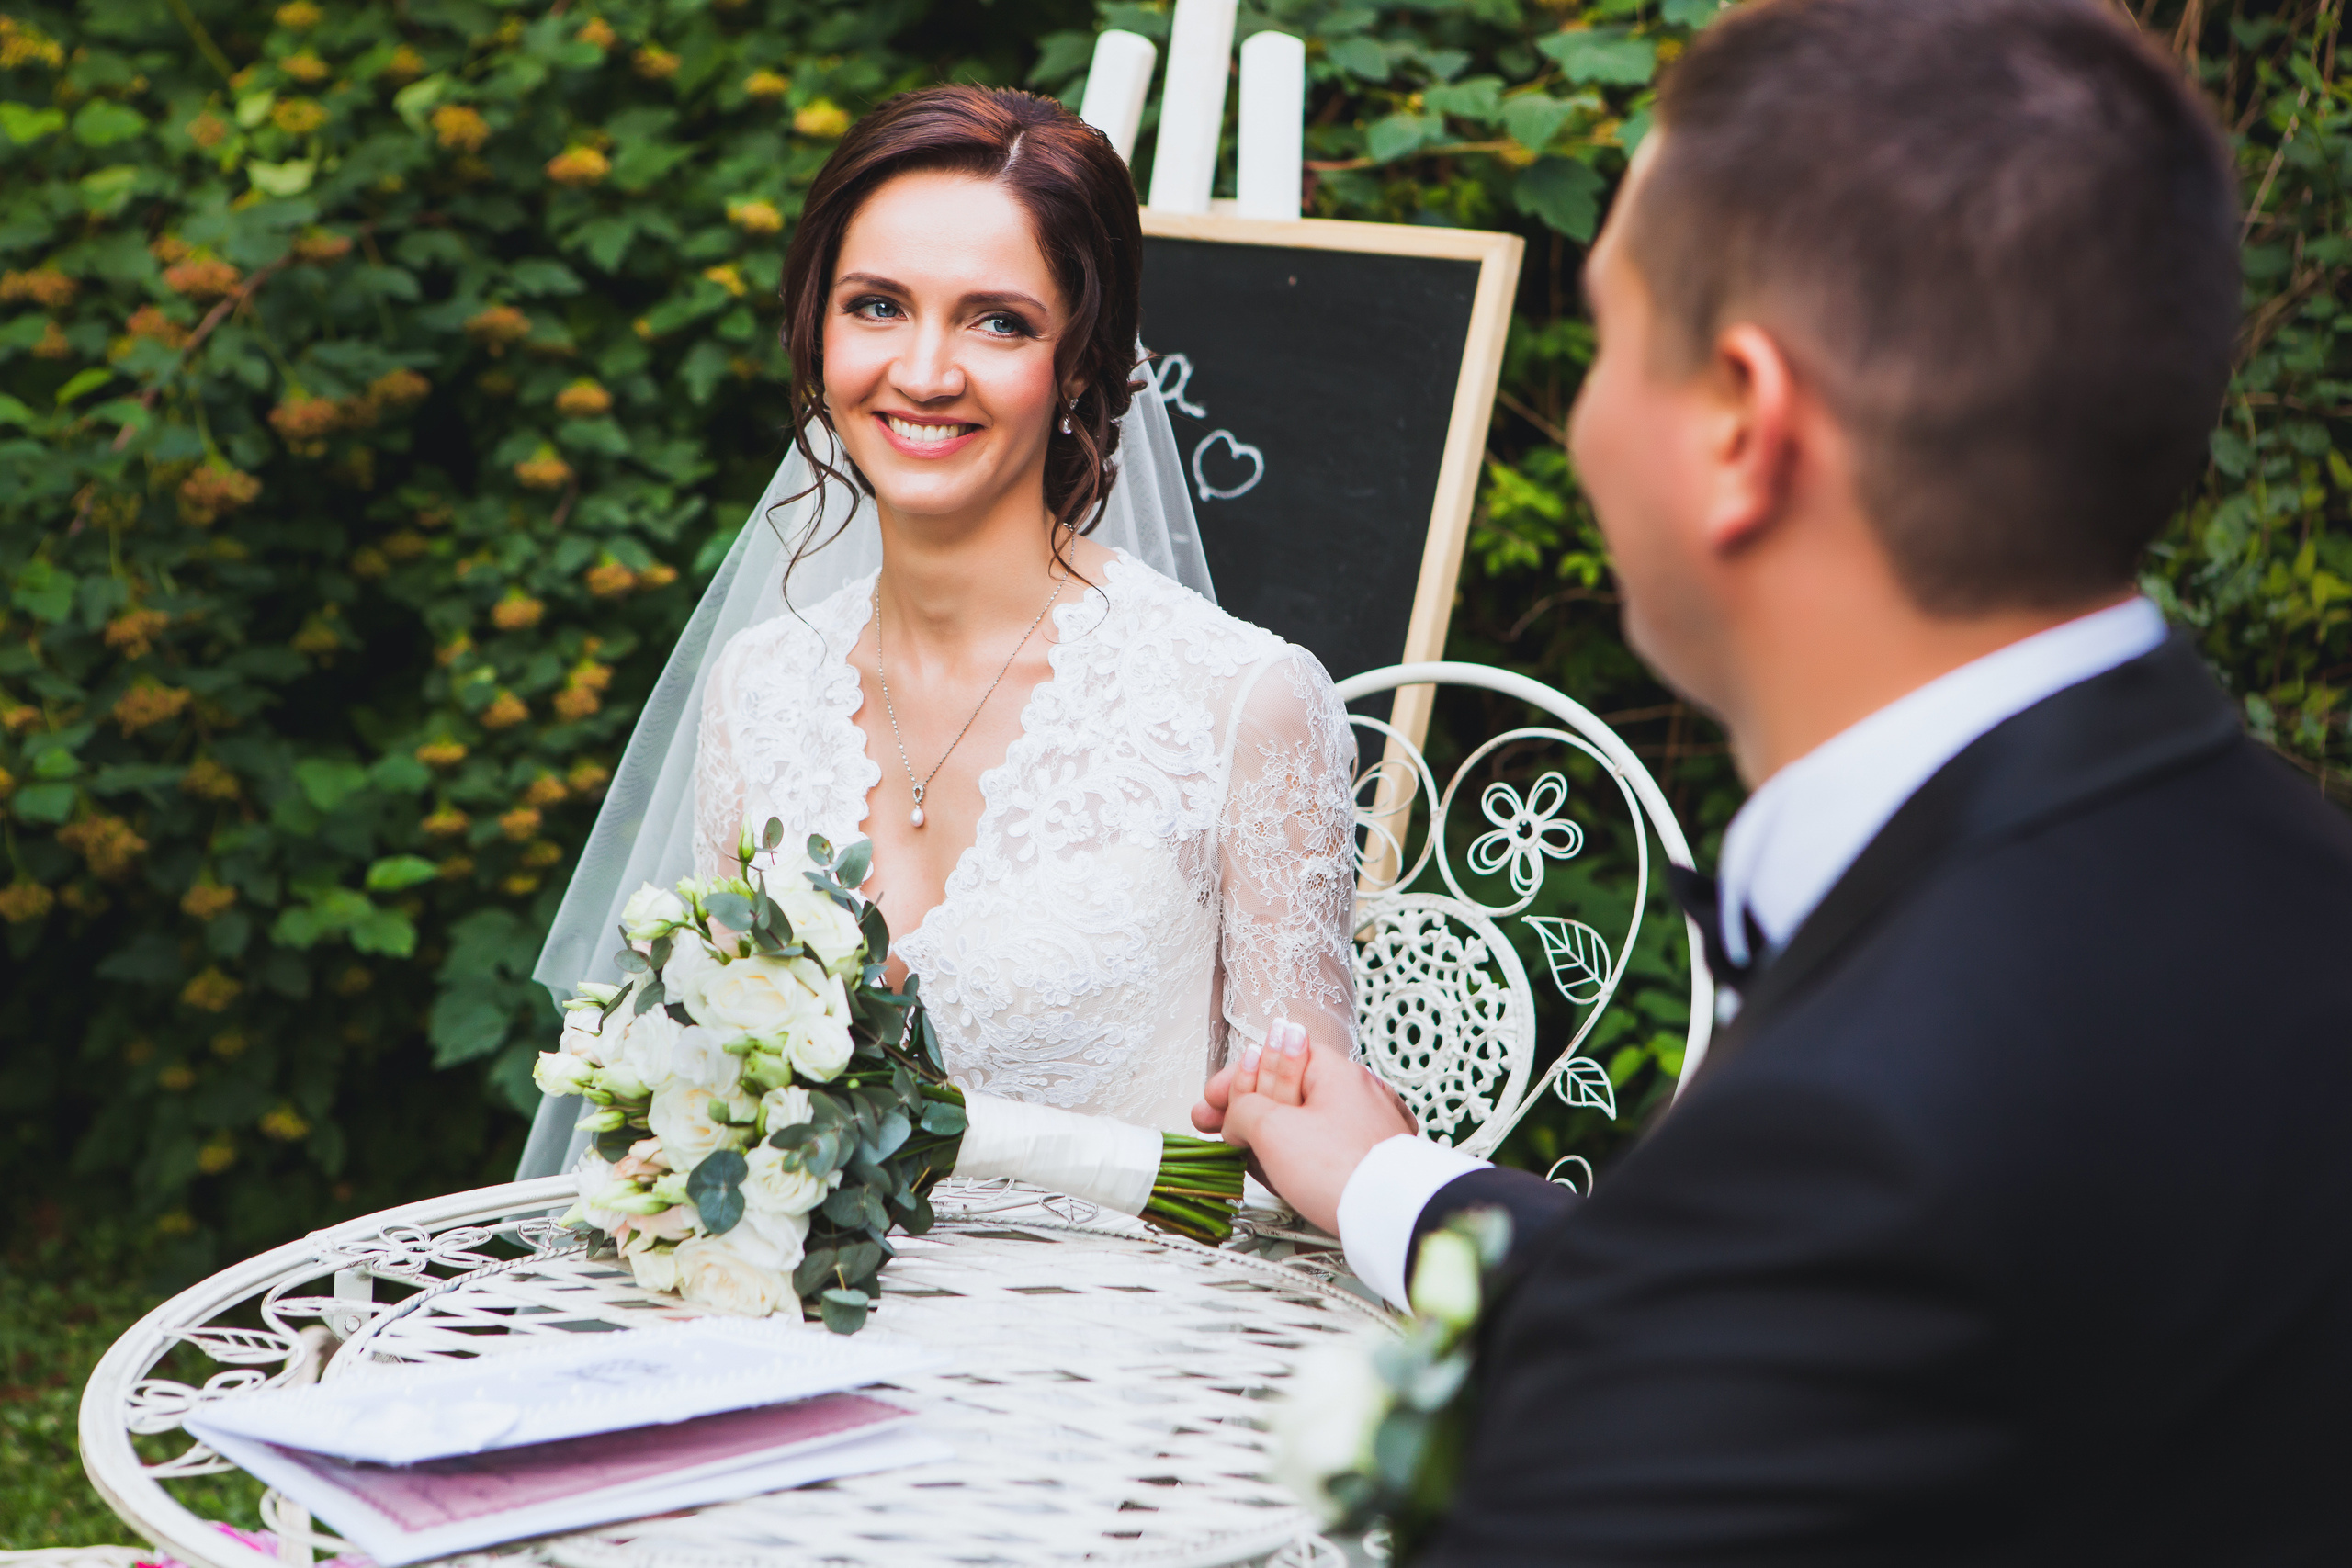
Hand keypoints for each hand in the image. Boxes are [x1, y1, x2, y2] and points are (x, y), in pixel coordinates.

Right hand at [1192, 1019, 1415, 1234]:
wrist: (1390, 1218)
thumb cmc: (1341, 1171)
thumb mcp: (1272, 1129)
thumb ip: (1243, 1109)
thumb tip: (1235, 1116)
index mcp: (1336, 1071)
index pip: (1276, 1056)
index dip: (1237, 1077)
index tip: (1211, 1100)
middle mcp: (1358, 1093)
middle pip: (1288, 1091)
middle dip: (1248, 1107)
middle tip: (1219, 1126)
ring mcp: (1368, 1128)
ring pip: (1305, 1125)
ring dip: (1272, 1138)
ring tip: (1252, 1160)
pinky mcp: (1372, 1161)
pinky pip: (1326, 1151)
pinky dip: (1301, 1159)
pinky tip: (1285, 1177)